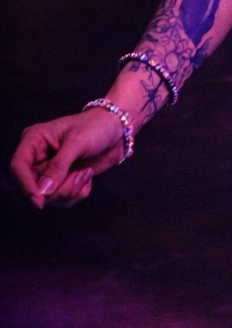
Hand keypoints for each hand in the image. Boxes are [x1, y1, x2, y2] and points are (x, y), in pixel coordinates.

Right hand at [10, 111, 125, 209]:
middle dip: (58, 188)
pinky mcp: (62, 181)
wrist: (117, 130)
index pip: (18, 167)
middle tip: (80, 174)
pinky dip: (77, 192)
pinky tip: (87, 175)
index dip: (26, 185)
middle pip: (33, 188)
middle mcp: (38, 157)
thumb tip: (42, 191)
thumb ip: (59, 167)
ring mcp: (49, 171)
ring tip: (86, 172)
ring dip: (71, 189)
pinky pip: (63, 200)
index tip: (40, 201)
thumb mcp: (77, 143)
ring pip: (49, 197)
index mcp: (34, 140)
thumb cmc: (96, 126)